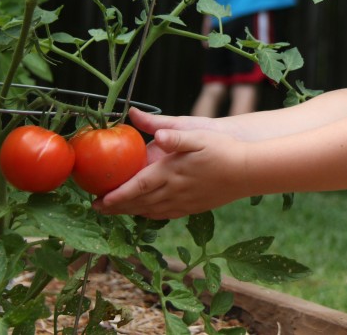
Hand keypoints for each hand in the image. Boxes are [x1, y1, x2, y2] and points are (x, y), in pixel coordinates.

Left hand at [93, 115, 251, 218]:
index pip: (135, 188)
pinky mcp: (193, 207)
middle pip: (138, 203)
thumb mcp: (198, 135)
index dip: (115, 197)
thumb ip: (173, 134)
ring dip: (131, 212)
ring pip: (150, 211)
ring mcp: (184, 202)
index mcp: (170, 173)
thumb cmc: (223, 149)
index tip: (98, 201)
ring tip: (116, 210)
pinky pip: (166, 214)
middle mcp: (174, 191)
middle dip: (116, 207)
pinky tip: (147, 212)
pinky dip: (150, 215)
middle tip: (97, 208)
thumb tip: (154, 130)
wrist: (248, 172)